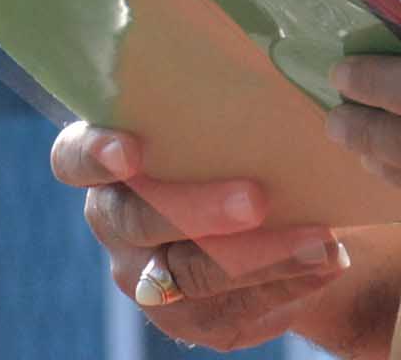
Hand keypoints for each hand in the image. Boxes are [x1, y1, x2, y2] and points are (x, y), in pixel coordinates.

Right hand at [49, 122, 349, 349]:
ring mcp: (144, 275)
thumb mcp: (231, 120)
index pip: (73, 158)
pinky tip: (327, 266)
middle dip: (200, 209)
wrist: (279, 214)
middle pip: (138, 221)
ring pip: (190, 274)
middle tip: (257, 198)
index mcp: (109, 160)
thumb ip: (231, 108)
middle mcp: (116, 219)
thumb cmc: (244, 144)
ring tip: (322, 243)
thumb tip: (283, 83)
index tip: (131, 150)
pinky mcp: (186, 317)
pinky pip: (229, 311)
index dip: (96, 155)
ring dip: (261, 258)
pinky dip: (284, 287)